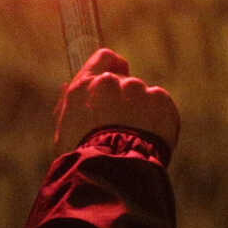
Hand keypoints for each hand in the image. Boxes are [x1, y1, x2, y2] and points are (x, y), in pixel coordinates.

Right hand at [52, 46, 179, 160]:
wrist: (113, 169)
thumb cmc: (83, 155)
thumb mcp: (65, 130)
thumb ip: (69, 104)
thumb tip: (67, 85)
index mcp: (86, 86)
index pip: (104, 58)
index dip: (113, 65)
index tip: (118, 72)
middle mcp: (112, 82)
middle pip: (125, 82)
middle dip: (125, 99)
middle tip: (123, 125)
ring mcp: (139, 89)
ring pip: (144, 96)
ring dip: (142, 111)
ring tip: (136, 138)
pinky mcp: (161, 100)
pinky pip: (162, 106)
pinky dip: (159, 119)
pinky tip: (149, 138)